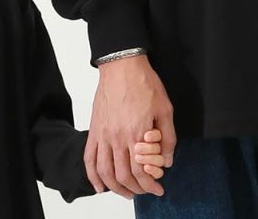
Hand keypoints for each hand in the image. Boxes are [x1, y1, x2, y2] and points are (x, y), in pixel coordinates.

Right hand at [84, 54, 176, 198]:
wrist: (122, 66)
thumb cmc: (144, 83)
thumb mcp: (165, 108)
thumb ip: (168, 137)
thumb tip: (167, 161)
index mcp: (137, 133)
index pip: (141, 171)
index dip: (150, 185)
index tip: (158, 189)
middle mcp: (118, 138)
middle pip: (124, 175)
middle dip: (136, 189)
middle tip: (145, 191)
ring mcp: (103, 135)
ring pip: (106, 172)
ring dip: (116, 188)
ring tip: (127, 192)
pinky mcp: (94, 130)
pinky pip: (89, 159)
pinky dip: (93, 177)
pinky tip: (100, 187)